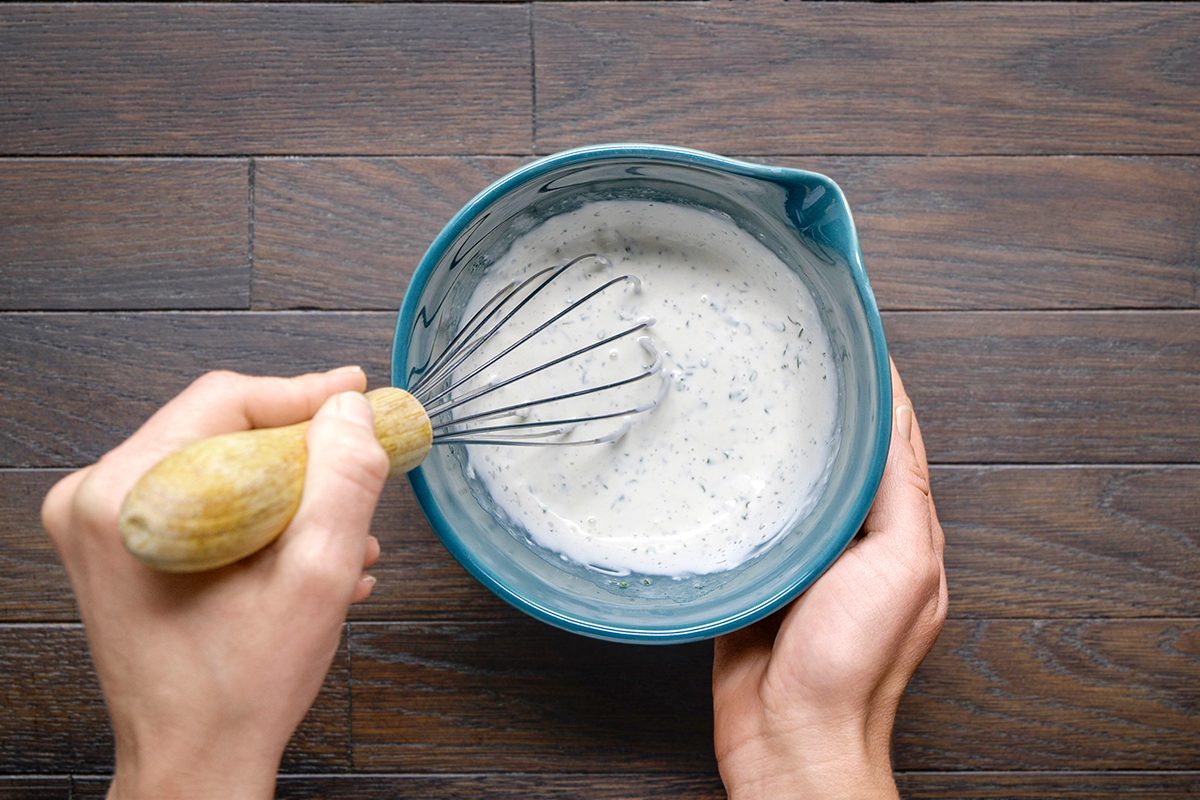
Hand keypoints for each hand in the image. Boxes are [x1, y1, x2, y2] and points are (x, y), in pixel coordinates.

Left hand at [41, 367, 389, 799]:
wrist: (193, 762)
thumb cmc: (239, 689)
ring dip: (289, 490)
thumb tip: (352, 410)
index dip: (304, 396)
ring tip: (348, 536)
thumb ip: (343, 482)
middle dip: (303, 453)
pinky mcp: (119, 550)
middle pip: (220, 431)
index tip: (359, 397)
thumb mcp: (316, 577)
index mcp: (127, 497)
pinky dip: (259, 516)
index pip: (224, 402)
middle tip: (361, 470)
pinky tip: (310, 555)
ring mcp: (102, 527)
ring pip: (216, 465)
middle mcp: (98, 501)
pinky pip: (200, 500)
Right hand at [712, 360, 946, 799]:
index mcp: (905, 535)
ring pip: (803, 482)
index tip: (858, 340)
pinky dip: (753, 481)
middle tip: (802, 352)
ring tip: (766, 390)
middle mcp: (860, 541)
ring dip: (791, 439)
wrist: (789, 735)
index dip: (882, 391)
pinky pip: (760, 516)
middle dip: (834, 405)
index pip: (898, 443)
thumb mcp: (899, 565)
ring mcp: (810, 558)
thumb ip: (898, 493)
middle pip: (850, 456)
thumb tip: (891, 421)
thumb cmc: (848, 665)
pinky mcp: (763, 574)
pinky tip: (732, 458)